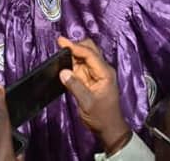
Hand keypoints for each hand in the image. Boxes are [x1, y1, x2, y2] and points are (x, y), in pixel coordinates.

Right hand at [57, 37, 130, 154]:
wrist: (109, 128)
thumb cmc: (101, 116)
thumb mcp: (87, 103)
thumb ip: (75, 86)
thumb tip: (63, 72)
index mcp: (105, 73)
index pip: (90, 54)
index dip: (75, 47)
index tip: (61, 41)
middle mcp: (102, 70)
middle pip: (90, 50)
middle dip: (76, 45)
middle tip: (60, 44)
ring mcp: (97, 74)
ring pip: (86, 57)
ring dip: (74, 53)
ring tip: (60, 50)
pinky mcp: (91, 80)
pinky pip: (82, 67)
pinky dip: (73, 62)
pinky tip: (65, 61)